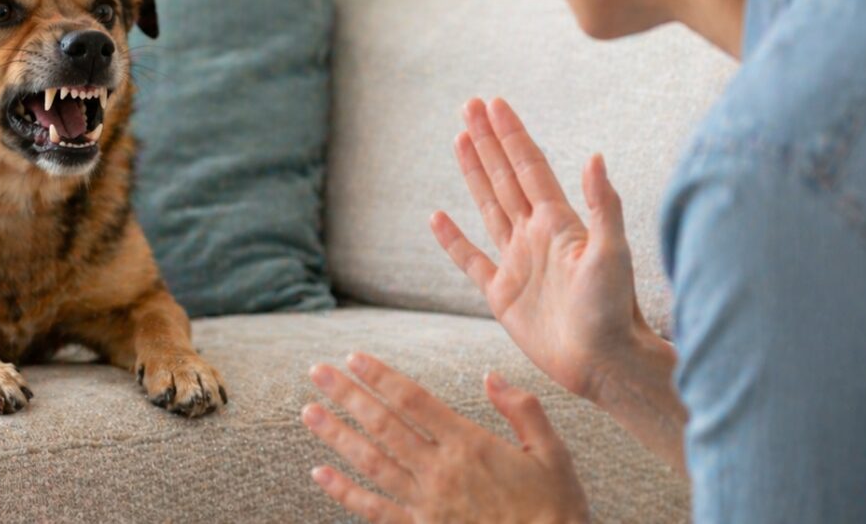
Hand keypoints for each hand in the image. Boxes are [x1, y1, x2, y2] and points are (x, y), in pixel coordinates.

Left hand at [302, 353, 587, 523]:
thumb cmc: (557, 509)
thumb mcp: (553, 453)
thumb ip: (522, 409)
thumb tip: (490, 376)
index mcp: (470, 444)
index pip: (413, 399)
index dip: (380, 376)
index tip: (354, 358)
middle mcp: (441, 471)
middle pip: (383, 424)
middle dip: (347, 395)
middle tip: (317, 371)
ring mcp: (427, 504)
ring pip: (371, 462)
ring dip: (337, 435)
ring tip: (309, 411)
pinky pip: (375, 510)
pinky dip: (344, 492)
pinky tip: (319, 474)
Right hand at [431, 98, 653, 401]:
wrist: (606, 363)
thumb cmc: (616, 312)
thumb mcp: (613, 254)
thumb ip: (602, 206)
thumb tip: (595, 157)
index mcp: (558, 223)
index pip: (528, 167)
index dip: (510, 135)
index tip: (494, 103)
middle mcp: (534, 236)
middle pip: (504, 177)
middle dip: (487, 140)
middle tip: (469, 105)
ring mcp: (516, 263)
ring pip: (488, 206)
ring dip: (473, 173)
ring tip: (459, 140)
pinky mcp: (502, 295)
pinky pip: (470, 260)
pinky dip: (452, 240)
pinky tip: (437, 217)